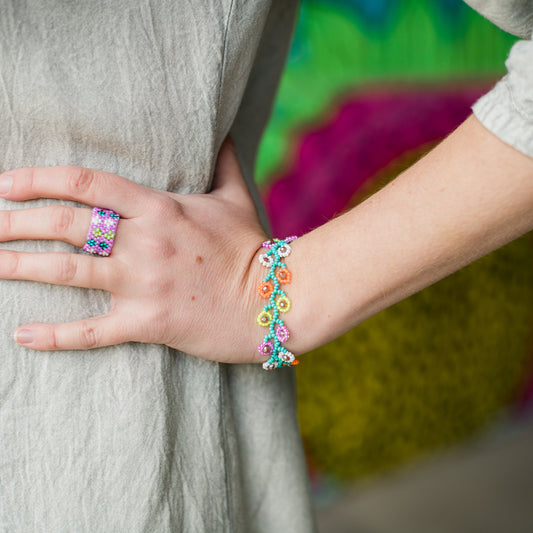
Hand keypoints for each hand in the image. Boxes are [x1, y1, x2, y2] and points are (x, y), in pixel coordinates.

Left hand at [0, 138, 268, 362]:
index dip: (38, 179)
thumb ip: (223, 160)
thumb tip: (224, 128)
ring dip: (18, 267)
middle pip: (65, 226)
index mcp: (160, 208)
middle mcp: (145, 243)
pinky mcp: (148, 323)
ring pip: (67, 273)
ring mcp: (144, 284)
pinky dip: (54, 336)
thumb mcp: (236, 197)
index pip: (86, 184)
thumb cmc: (252, 248)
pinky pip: (92, 333)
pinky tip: (21, 335)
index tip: (4, 182)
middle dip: (13, 221)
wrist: (273, 301)